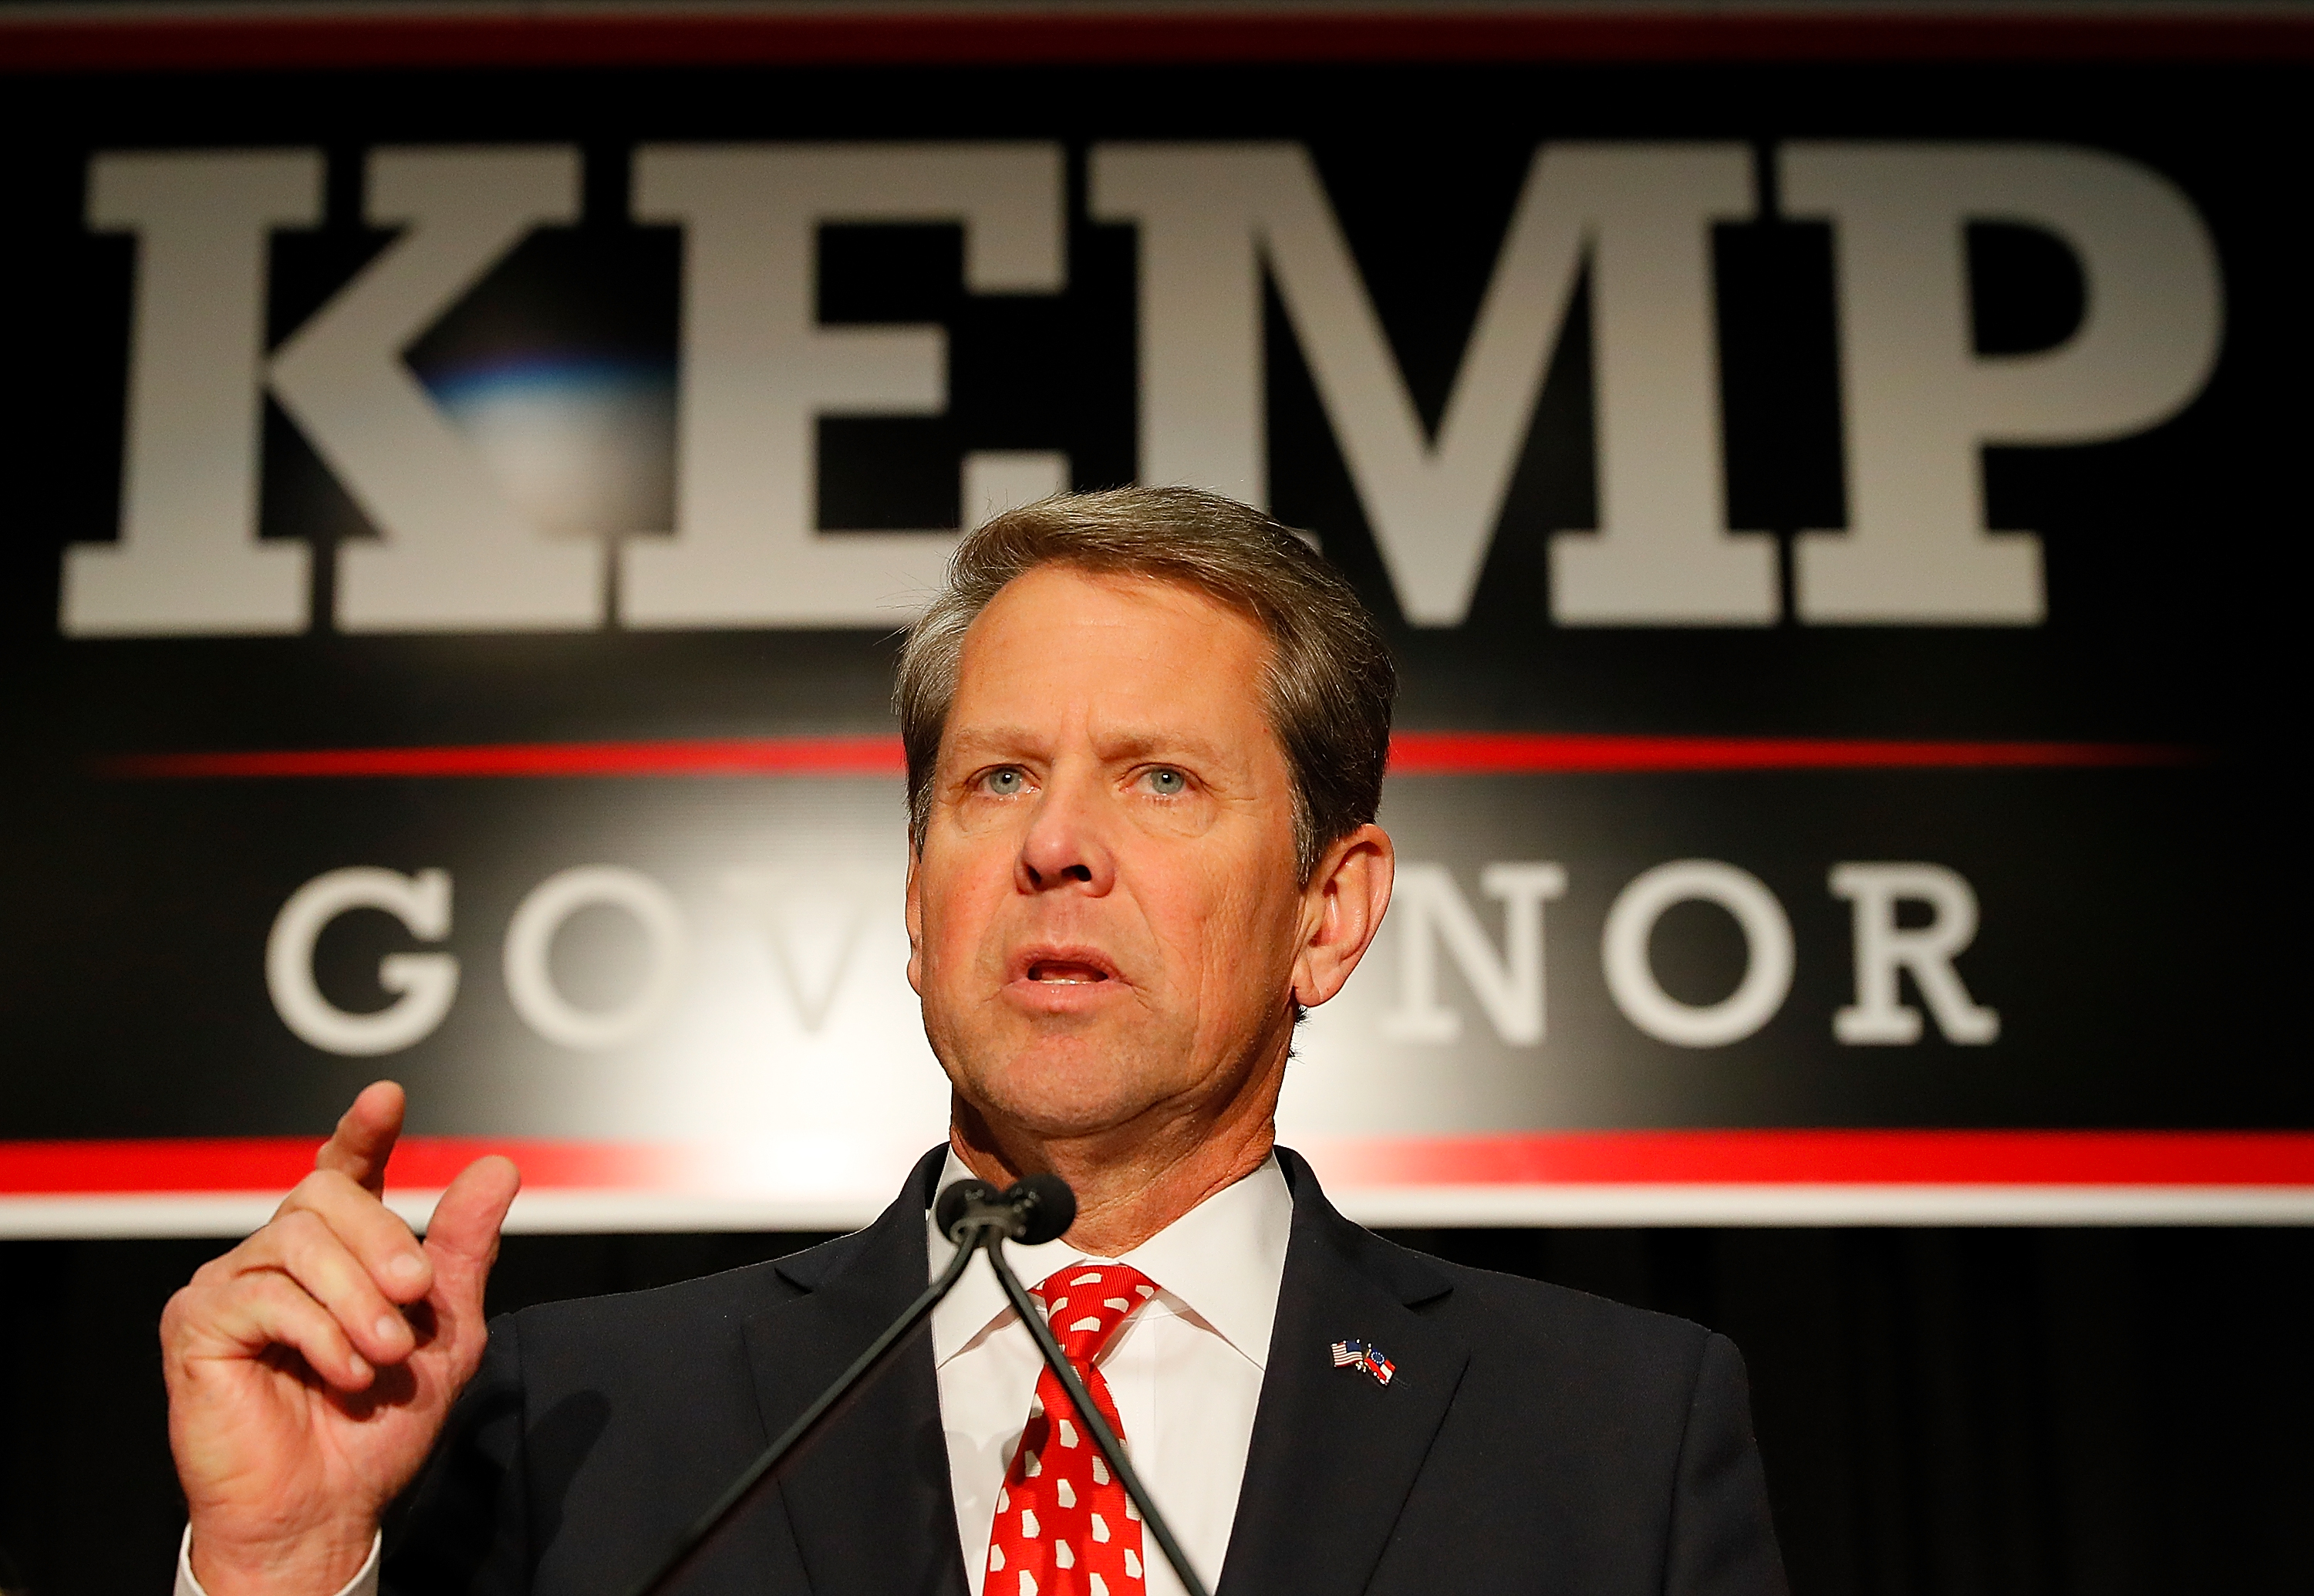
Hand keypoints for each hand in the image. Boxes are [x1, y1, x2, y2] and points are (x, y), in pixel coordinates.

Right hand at [161, 1083, 519, 1595]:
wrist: (329, 1509)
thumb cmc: (379, 1427)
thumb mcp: (446, 1331)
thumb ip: (464, 1249)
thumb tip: (497, 1165)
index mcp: (337, 1251)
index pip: (344, 1171)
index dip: (363, 1131)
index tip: (387, 1097)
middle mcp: (278, 1255)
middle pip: (323, 1195)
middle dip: (381, 1242)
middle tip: (414, 1299)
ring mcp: (230, 1284)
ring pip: (296, 1242)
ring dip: (357, 1300)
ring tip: (384, 1355)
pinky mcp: (195, 1323)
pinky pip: (262, 1295)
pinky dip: (317, 1333)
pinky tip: (341, 1372)